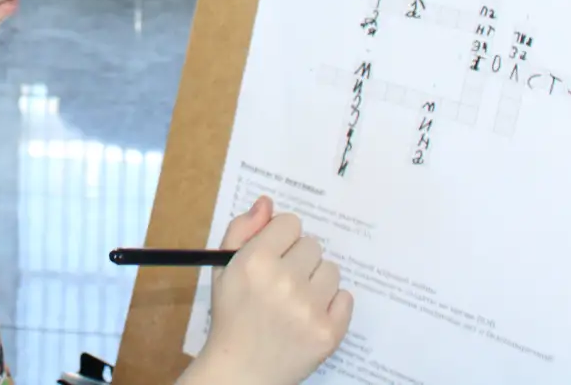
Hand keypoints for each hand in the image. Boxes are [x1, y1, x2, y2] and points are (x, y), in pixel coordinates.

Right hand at [190, 198, 353, 384]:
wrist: (241, 370)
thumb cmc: (232, 315)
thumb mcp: (224, 268)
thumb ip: (242, 230)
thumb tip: (268, 203)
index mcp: (256, 260)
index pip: (290, 223)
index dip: (282, 238)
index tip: (275, 254)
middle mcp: (284, 280)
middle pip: (312, 244)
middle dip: (299, 259)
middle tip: (283, 282)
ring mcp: (310, 308)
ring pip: (331, 269)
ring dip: (316, 280)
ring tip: (297, 299)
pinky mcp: (329, 331)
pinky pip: (346, 297)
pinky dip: (332, 304)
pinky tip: (311, 314)